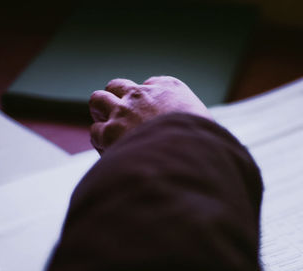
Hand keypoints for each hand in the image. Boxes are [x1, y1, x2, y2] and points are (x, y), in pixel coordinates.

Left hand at [89, 76, 211, 153]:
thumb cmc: (204, 141)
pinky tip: (112, 151)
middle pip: (118, 86)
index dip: (147, 99)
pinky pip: (96, 131)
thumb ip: (192, 121)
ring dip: (101, 113)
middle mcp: (144, 93)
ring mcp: (124, 110)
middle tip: (121, 117)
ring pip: (98, 99)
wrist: (189, 152)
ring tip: (109, 130)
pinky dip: (101, 141)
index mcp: (171, 87)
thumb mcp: (206, 124)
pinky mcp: (110, 131)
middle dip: (116, 99)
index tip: (151, 115)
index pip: (150, 85)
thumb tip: (194, 136)